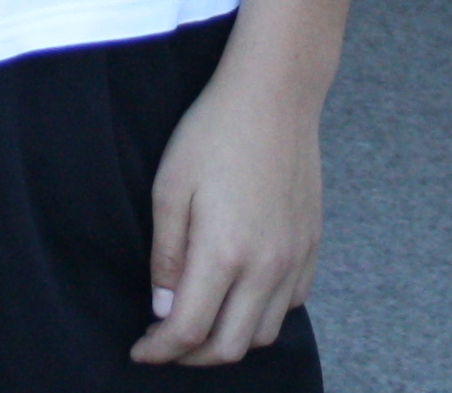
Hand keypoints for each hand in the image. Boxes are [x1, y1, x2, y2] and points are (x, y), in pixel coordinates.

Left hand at [133, 68, 318, 365]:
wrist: (275, 94)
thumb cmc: (214, 132)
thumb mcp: (170, 188)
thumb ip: (166, 256)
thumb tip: (163, 309)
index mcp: (224, 252)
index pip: (188, 330)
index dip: (159, 350)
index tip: (140, 349)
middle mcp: (266, 265)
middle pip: (229, 347)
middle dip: (191, 357)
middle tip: (165, 342)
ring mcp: (295, 257)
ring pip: (264, 333)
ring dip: (228, 339)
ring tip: (201, 320)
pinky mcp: (311, 244)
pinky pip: (291, 304)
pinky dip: (262, 315)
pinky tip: (240, 295)